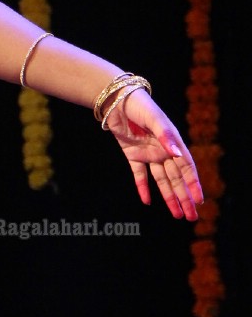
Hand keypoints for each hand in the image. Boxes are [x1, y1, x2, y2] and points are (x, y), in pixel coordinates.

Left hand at [104, 89, 202, 220]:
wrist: (116, 100)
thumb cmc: (139, 106)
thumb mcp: (154, 119)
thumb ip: (166, 136)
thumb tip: (177, 154)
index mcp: (173, 142)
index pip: (187, 168)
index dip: (193, 185)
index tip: (200, 201)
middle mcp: (163, 150)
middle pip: (176, 179)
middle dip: (184, 198)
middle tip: (191, 217)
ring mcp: (148, 153)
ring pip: (161, 180)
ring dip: (169, 197)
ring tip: (176, 214)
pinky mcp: (132, 154)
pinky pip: (139, 174)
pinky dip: (143, 187)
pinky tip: (146, 201)